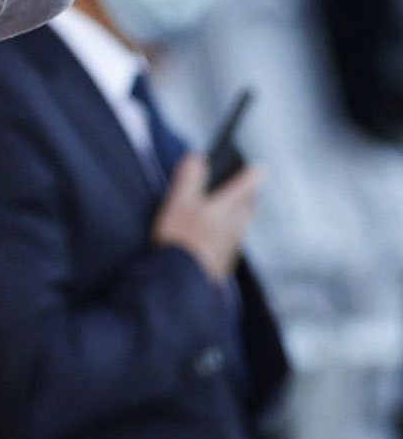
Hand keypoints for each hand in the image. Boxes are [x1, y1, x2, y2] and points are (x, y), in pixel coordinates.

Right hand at [152, 154, 260, 281]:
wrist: (183, 281)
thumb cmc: (180, 239)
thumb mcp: (178, 203)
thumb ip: (188, 179)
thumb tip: (197, 157)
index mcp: (226, 208)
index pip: (245, 186)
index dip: (252, 175)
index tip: (260, 168)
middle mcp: (235, 226)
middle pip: (248, 207)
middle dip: (248, 196)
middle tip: (247, 189)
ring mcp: (231, 246)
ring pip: (242, 226)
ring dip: (241, 216)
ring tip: (234, 213)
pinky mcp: (224, 263)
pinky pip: (233, 243)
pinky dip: (230, 235)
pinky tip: (219, 239)